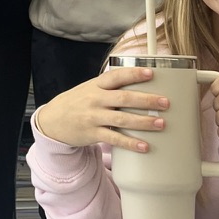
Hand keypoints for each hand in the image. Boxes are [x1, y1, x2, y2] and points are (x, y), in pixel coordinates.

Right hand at [36, 67, 167, 152]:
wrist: (53, 120)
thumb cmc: (77, 102)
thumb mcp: (90, 88)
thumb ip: (110, 86)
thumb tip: (138, 82)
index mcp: (96, 85)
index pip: (117, 76)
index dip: (134, 74)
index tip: (151, 73)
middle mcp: (96, 99)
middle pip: (124, 99)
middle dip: (147, 100)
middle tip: (165, 102)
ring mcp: (94, 117)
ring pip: (122, 120)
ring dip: (143, 122)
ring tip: (161, 123)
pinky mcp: (92, 134)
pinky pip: (114, 139)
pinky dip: (130, 143)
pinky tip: (144, 146)